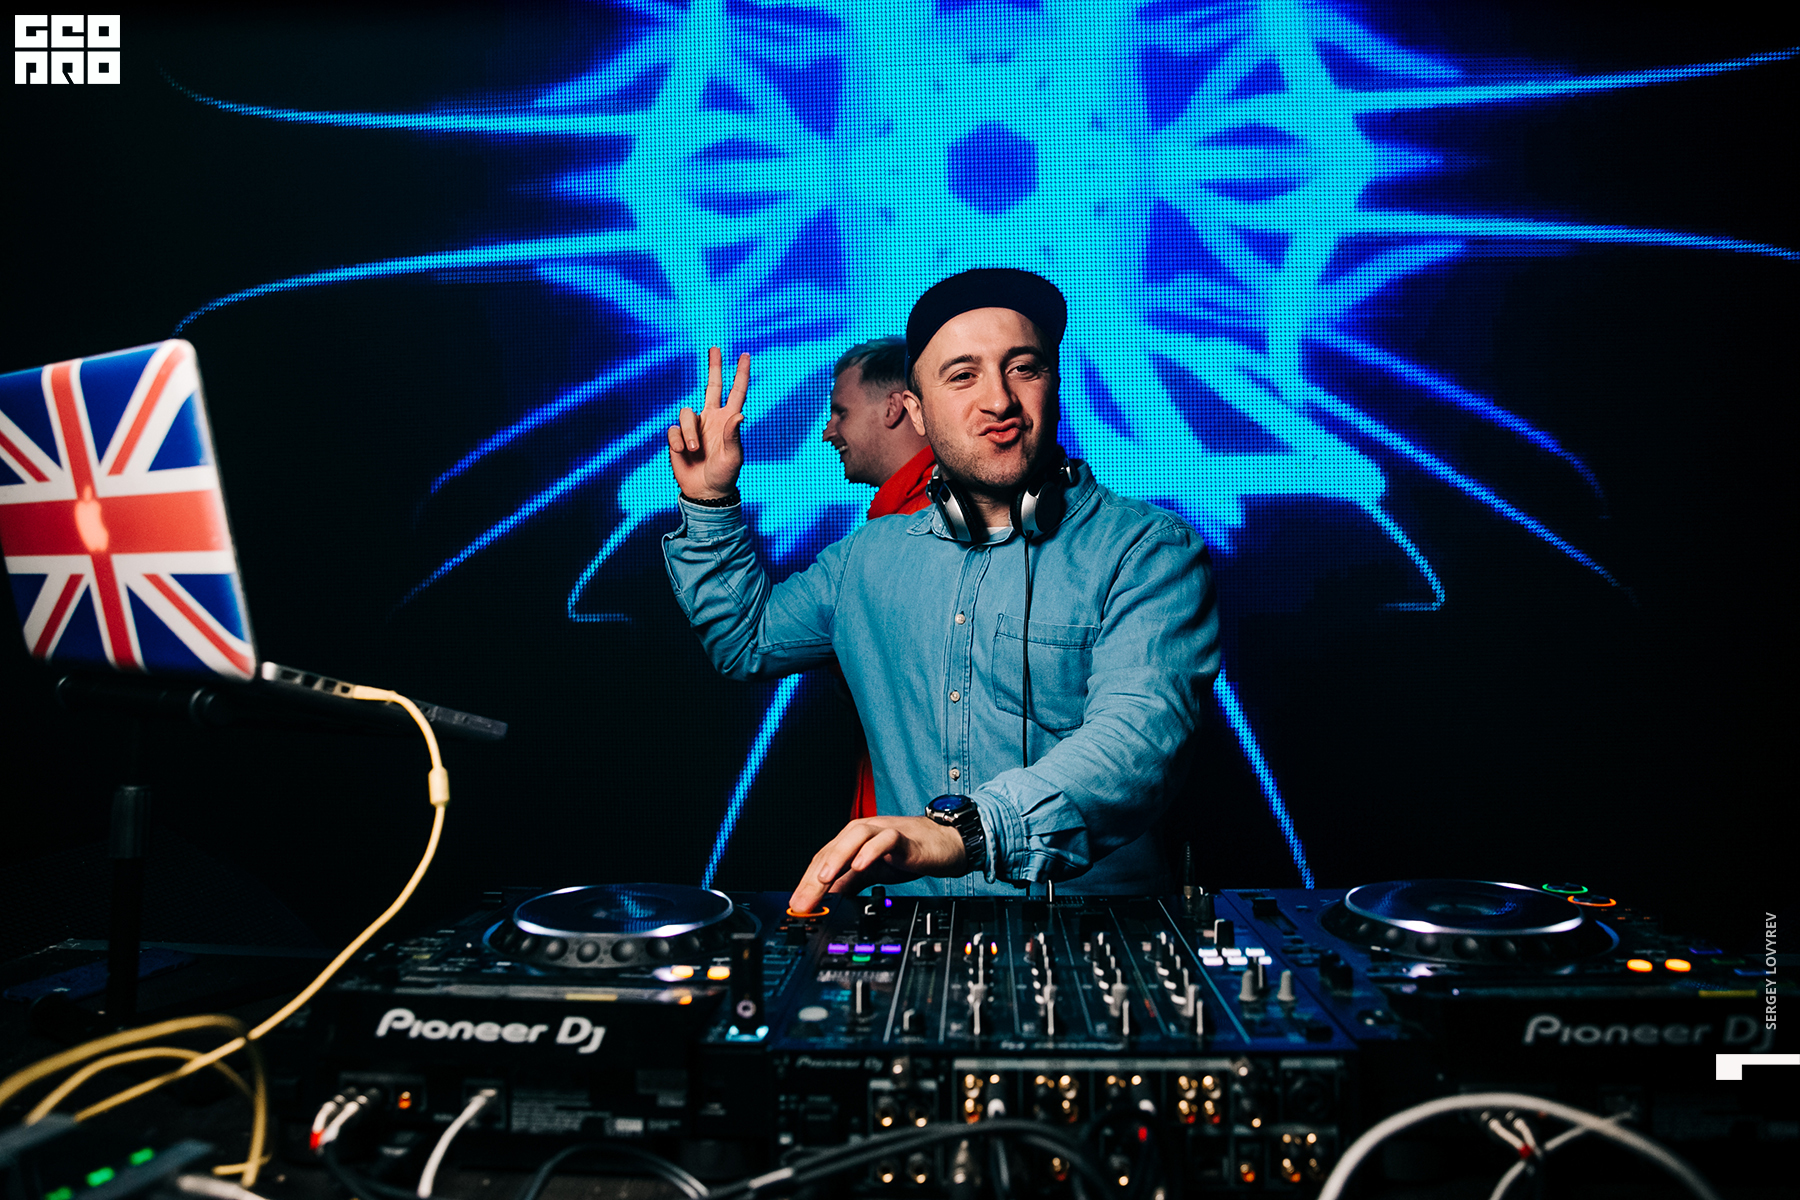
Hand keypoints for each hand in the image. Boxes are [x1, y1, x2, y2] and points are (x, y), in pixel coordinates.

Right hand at [667, 347, 748, 500]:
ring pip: (686, 413)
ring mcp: (695, 427)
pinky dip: (678, 442)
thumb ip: (733, 435)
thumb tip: (739, 414)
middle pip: (712, 386)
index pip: (736, 392)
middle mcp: (712, 418)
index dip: (740, 374)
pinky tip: (683, 454)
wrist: (705, 492)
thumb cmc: (724, 474)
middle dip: (714, 367)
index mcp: (728, 421)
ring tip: (693, 451)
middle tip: (714, 347)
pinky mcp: (678, 437)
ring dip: (689, 432)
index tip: (745, 355)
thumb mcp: (733, 457)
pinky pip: (674, 430)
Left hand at [788, 816, 967, 913]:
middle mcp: (864, 833)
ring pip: (854, 837)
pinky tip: (860, 865)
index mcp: (853, 842)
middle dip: (814, 877)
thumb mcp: (873, 872)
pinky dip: (870, 851)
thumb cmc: (908, 854)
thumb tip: (826, 899)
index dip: (807, 883)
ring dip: (837, 857)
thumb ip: (849, 882)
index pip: (823, 860)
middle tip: (803, 901)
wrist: (945, 844)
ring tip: (824, 878)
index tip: (797, 906)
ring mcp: (883, 833)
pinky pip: (885, 840)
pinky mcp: (903, 837)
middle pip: (832, 849)